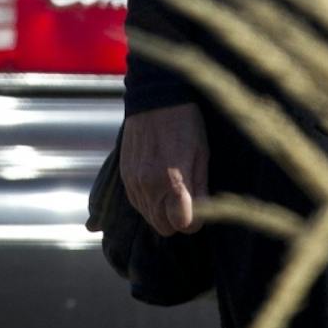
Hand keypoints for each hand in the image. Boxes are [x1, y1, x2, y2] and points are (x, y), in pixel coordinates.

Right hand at [120, 102, 208, 236]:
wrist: (155, 100)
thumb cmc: (186, 124)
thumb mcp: (202, 154)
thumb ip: (200, 188)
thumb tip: (200, 216)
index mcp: (172, 182)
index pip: (182, 225)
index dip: (194, 221)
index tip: (200, 210)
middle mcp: (149, 187)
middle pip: (163, 228)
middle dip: (177, 220)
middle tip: (189, 203)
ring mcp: (133, 183)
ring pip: (148, 218)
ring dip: (162, 212)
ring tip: (175, 191)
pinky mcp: (125, 177)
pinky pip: (136, 204)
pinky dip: (149, 202)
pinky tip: (159, 186)